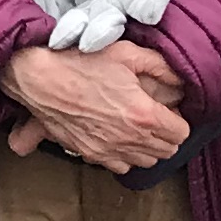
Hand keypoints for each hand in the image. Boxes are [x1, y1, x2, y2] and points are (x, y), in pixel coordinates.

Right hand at [0, 44, 191, 171]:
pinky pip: (121, 167)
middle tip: (155, 117)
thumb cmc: (80, 62)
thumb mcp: (126, 53)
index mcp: (144, 114)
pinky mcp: (90, 154)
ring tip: (138, 128)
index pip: (181, 133)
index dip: (178, 120)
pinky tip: (118, 138)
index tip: (168, 110)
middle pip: (167, 150)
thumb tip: (181, 80)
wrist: (39, 78)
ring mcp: (109, 150)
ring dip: (148, 148)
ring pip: (147, 162)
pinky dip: (125, 156)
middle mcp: (129, 138)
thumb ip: (161, 66)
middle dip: (167, 135)